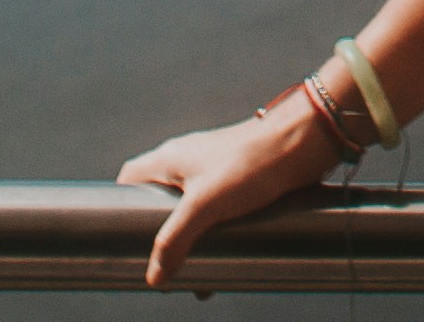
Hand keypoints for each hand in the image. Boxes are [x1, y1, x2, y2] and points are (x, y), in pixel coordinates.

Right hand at [116, 97, 339, 287]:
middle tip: (163, 267)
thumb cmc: (249, 164)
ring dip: (190, 242)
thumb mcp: (205, 206)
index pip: (131, 178)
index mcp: (170, 158)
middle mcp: (188, 162)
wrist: (301, 145)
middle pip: (160, 201)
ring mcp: (214, 171)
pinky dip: (214, 236)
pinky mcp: (238, 181)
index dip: (123, 205)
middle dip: (161, 236)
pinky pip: (216, 213)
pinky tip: (225, 262)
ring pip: (191, 211)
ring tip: (195, 278)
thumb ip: (175, 240)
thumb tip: (153, 277)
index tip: (123, 237)